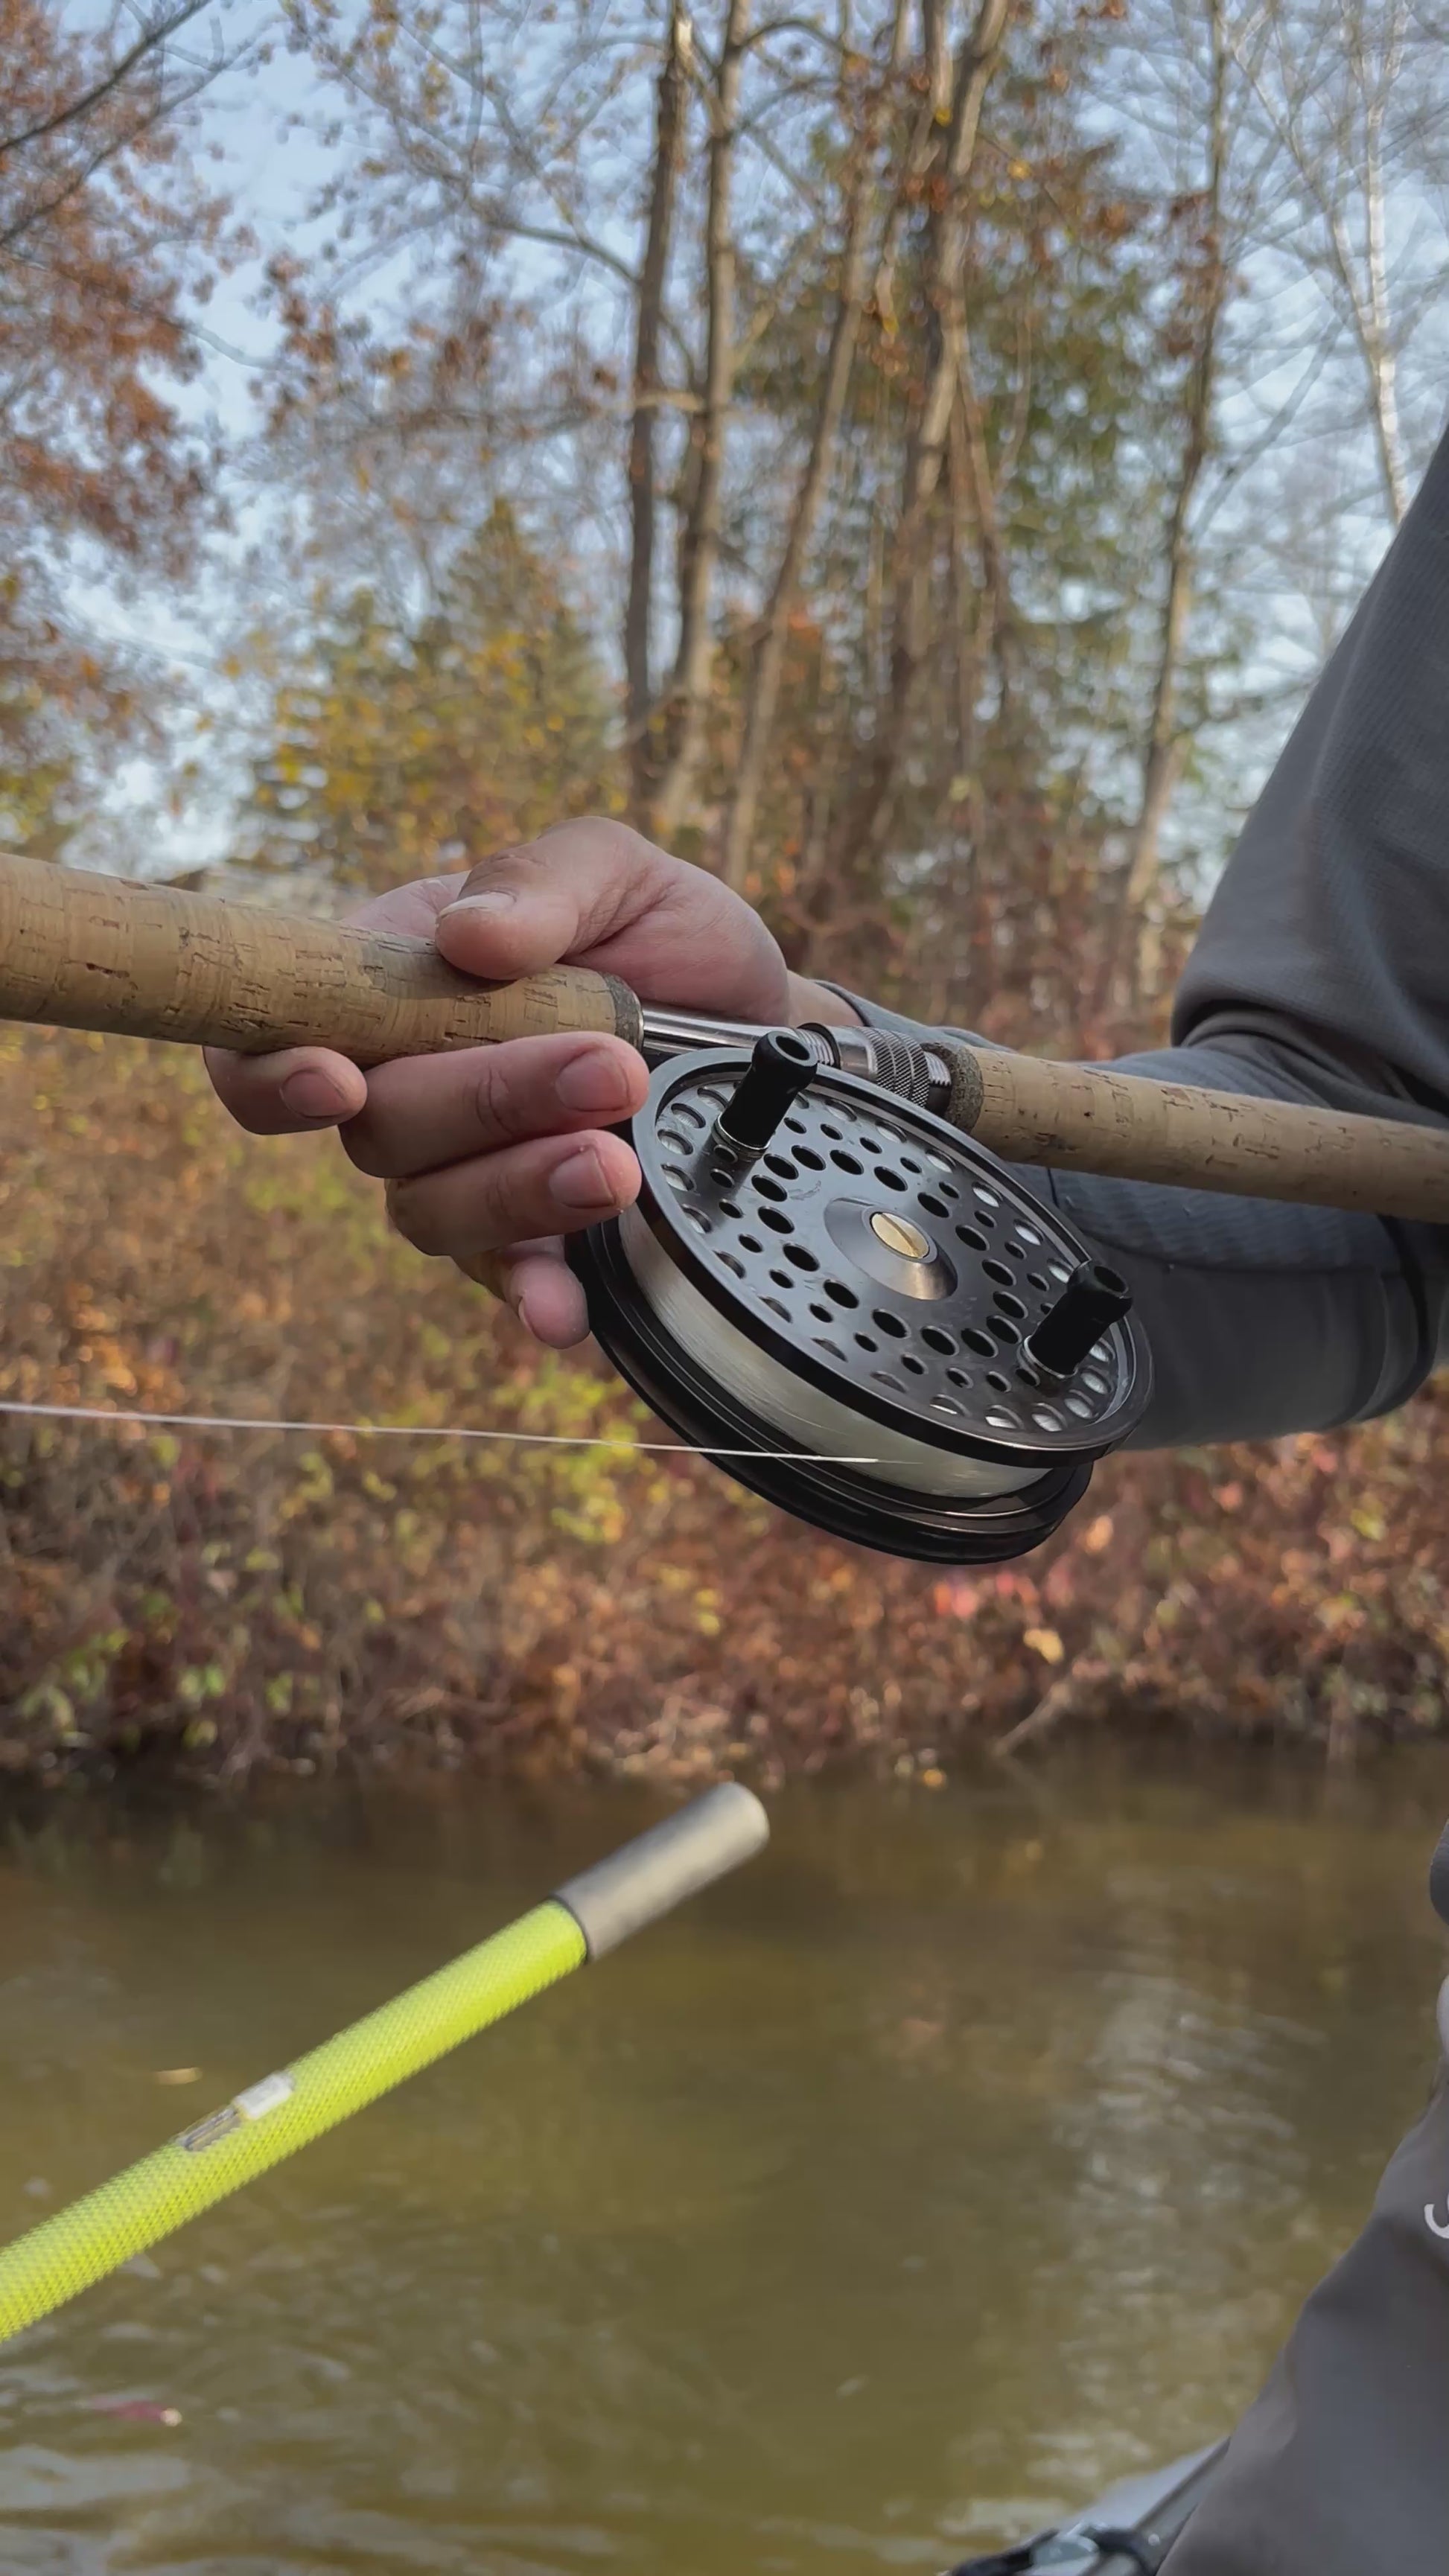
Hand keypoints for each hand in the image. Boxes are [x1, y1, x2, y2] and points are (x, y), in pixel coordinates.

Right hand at [206, 816, 857, 1346]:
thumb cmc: (664, 936)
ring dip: (520, 1190)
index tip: (336, 1081)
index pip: (268, 1038)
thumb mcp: (620, 872)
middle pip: (378, 1130)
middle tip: (609, 1069)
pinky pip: (506, 1283)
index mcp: (387, 983)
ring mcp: (462, 1176)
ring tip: (617, 1163)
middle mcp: (405, 1090)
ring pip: (431, 1213)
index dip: (271, 1074)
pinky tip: (565, 1313)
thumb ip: (542, 881)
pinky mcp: (531, 1245)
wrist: (763, 1027)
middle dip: (486, 1103)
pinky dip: (531, 1298)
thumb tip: (467, 935)